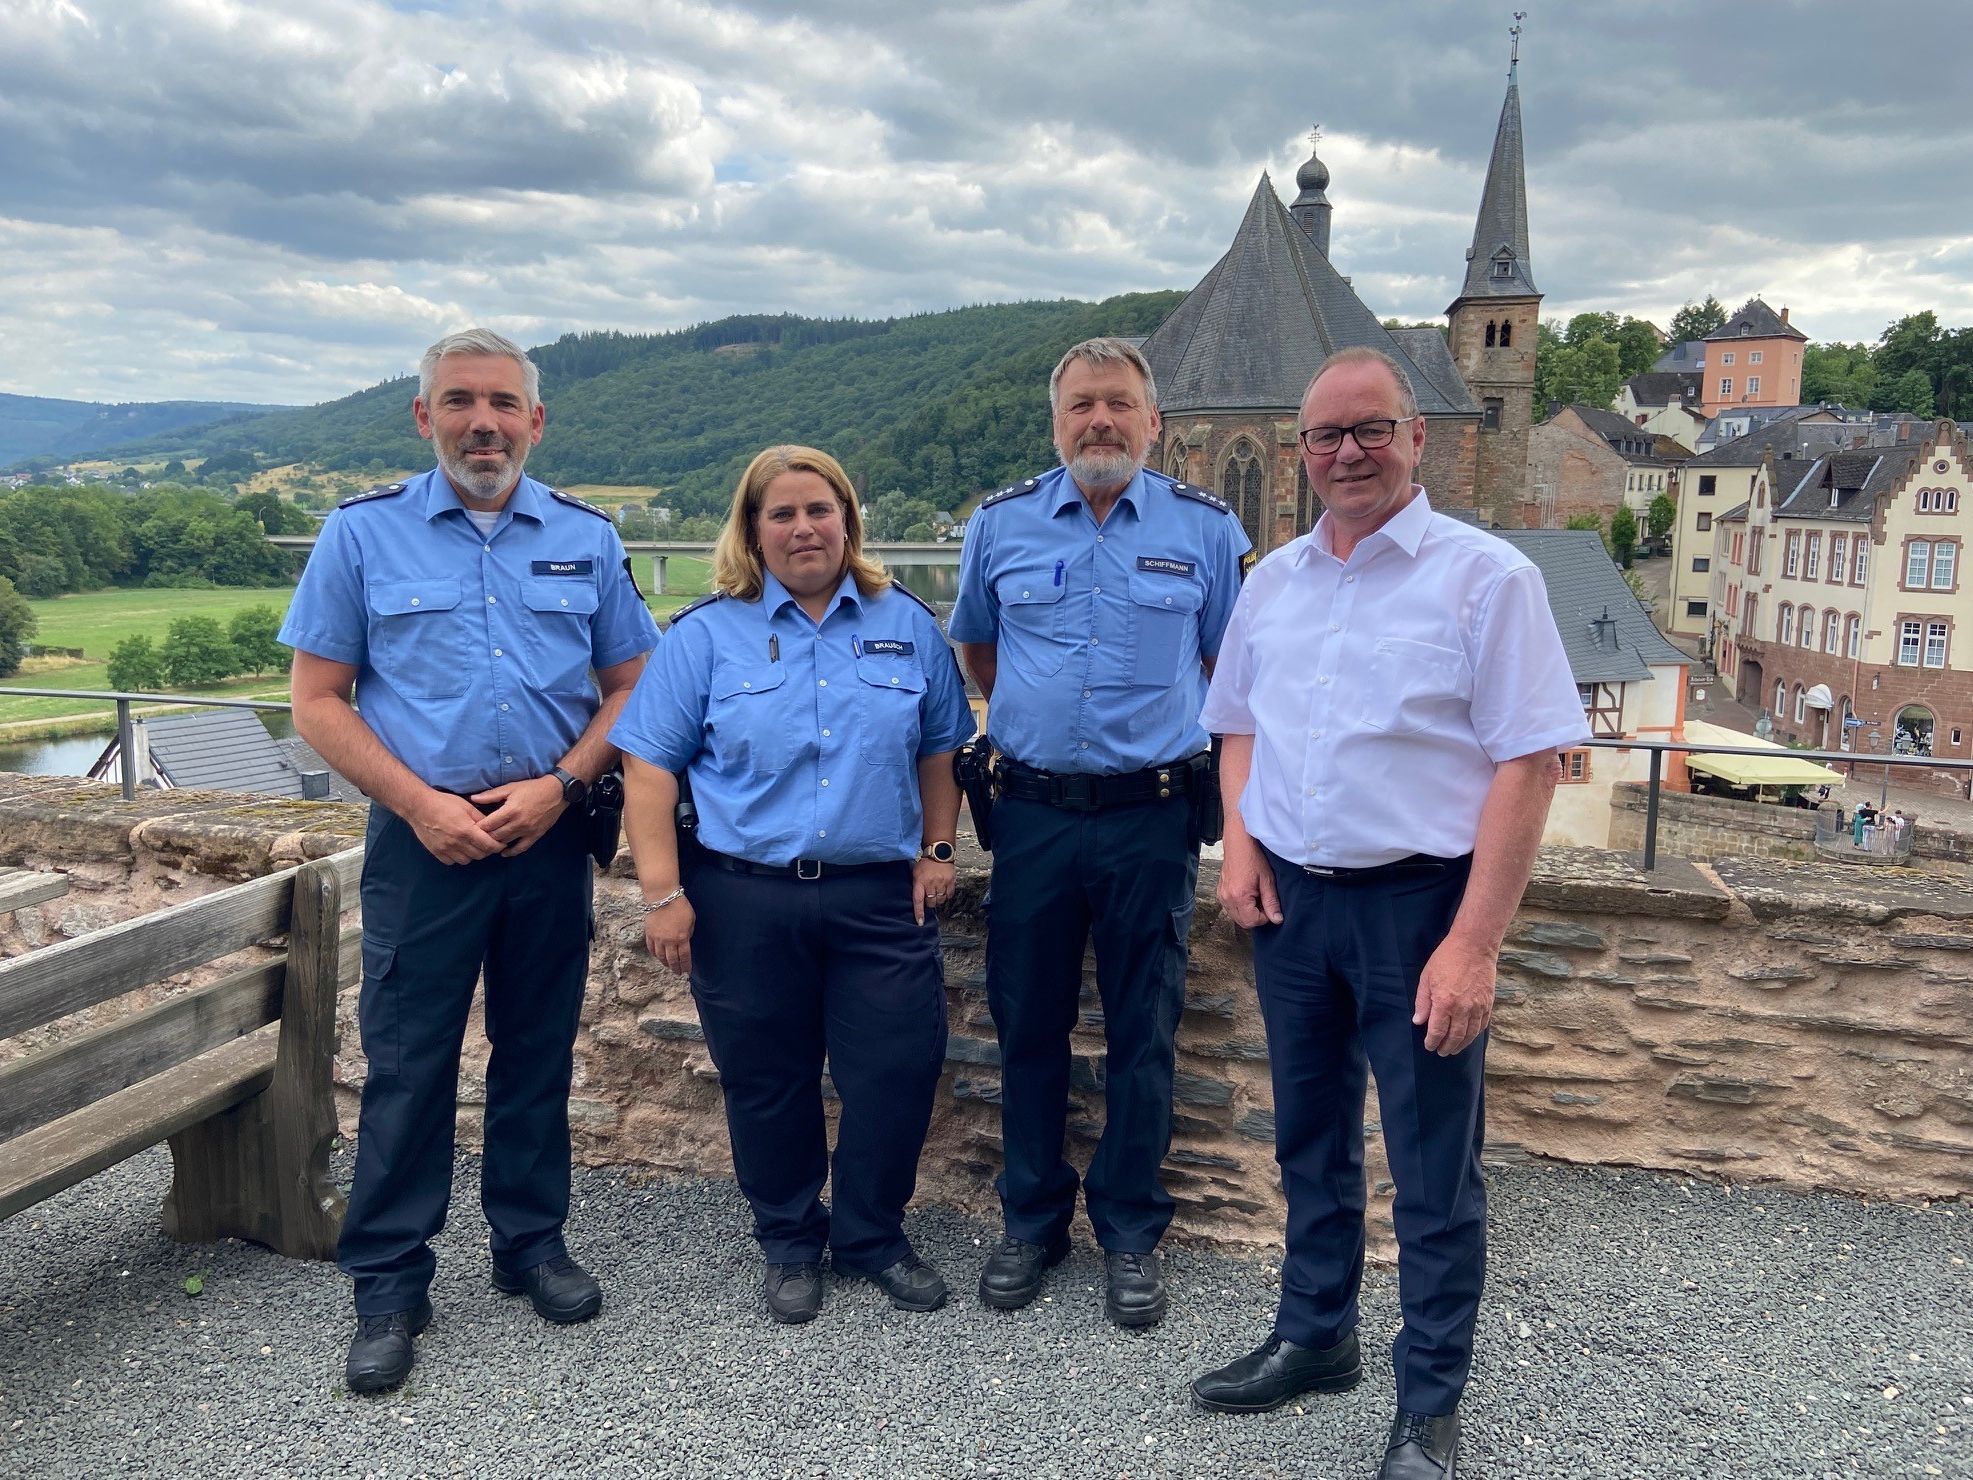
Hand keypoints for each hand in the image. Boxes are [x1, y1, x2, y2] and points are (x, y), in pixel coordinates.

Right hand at [408, 790, 503, 865]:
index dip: (498, 846)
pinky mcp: (436, 852)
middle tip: (487, 843)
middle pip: (479, 855)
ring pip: (466, 861)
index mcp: (466, 830)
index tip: (500, 843)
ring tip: (472, 846)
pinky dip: (457, 857)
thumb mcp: (466, 806)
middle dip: (486, 850)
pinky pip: (451, 862)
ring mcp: (445, 849)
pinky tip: (458, 849)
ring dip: (472, 855)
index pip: (488, 845)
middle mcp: (456, 842)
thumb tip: (492, 827)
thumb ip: (480, 819)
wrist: (419, 806)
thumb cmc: (444, 803)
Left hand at [472, 775, 567, 856]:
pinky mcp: (535, 835)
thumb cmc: (532, 788)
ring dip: (495, 843)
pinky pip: (521, 848)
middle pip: (495, 836)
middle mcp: (518, 823)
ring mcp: (527, 831)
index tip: (471, 827)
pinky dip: (511, 852)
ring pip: (506, 842)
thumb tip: (473, 798)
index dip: (477, 827)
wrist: (556, 792)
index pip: (488, 824)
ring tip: (487, 842)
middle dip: (484, 836)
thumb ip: (491, 795)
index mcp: (510, 810)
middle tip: (476, 836)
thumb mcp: (510, 787)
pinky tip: (504, 852)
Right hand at [644, 893, 694, 975]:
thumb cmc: (680, 906)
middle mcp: (669, 941)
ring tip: (668, 966)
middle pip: (672, 959)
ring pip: (661, 956)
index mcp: (682, 938)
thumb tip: (685, 941)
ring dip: (665, 963)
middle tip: (678, 973)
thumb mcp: (691, 920)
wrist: (663, 897)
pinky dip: (655, 955)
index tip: (687, 971)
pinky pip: (651, 948)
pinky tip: (658, 957)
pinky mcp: (649, 934)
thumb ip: (688, 933)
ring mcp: (658, 938)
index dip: (686, 965)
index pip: (684, 957)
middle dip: (676, 968)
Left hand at [912, 856, 955, 924]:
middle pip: (931, 902)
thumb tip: (917, 899)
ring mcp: (942, 883)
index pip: (918, 900)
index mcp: (920, 881)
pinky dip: (946, 896)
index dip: (919, 913)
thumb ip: (916, 886)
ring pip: (940, 900)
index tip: (920, 922)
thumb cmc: (926, 863)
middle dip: (929, 902)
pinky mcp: (951, 882)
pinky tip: (943, 890)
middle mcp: (931, 883)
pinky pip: (949, 896)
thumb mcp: (916, 873)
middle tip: (929, 895)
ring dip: (938, 899)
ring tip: (936, 892)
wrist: (939, 853)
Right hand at [1217, 835, 1282, 929]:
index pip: (1253, 921)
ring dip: (1248, 912)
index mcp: (1239, 896)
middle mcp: (1227, 898)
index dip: (1265, 917)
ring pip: (1236, 917)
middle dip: (1256, 916)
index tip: (1269, 905)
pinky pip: (1230, 908)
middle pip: (1243, 922)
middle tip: (1263, 901)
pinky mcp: (1220, 892)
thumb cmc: (1253, 857)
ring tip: (1255, 896)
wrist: (1239, 843)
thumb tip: (1277, 919)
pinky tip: (1247, 894)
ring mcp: (1222, 896)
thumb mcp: (1267, 880)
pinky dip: (1240, 907)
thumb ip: (1272, 902)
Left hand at [1413, 934, 1496, 1055]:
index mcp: (1444, 1003)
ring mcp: (1477, 1007)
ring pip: (1470, 1034)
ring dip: (1461, 1045)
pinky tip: (1469, 1037)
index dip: (1432, 1042)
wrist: (1474, 946)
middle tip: (1441, 1052)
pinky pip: (1482, 1025)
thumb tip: (1418, 1021)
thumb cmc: (1446, 959)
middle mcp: (1462, 1009)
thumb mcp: (1426, 978)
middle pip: (1454, 1037)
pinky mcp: (1488, 1003)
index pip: (1437, 1031)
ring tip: (1454, 1050)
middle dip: (1446, 1047)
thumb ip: (1422, 1002)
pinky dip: (1475, 1034)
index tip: (1429, 1046)